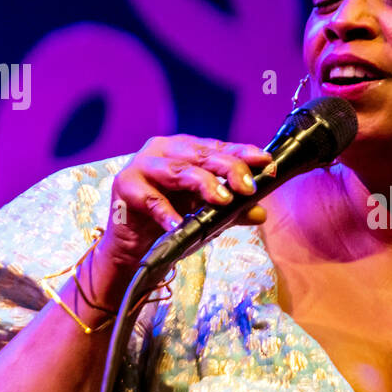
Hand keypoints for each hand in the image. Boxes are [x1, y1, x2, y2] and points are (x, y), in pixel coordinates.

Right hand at [92, 134, 271, 288]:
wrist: (134, 244)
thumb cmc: (171, 219)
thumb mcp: (206, 215)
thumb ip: (231, 211)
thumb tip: (259, 213)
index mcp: (186, 149)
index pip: (218, 147)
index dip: (243, 153)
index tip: (266, 163)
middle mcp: (164, 150)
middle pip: (201, 155)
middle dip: (228, 169)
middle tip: (248, 188)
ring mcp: (142, 164)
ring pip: (178, 171)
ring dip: (203, 184)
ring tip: (223, 200)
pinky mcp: (125, 185)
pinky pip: (150, 199)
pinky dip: (167, 212)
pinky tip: (179, 225)